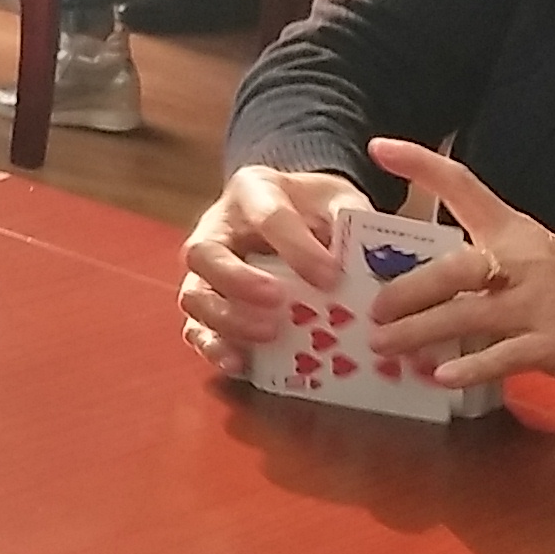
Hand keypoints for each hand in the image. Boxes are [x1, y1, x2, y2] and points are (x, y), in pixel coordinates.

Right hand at [177, 165, 353, 373]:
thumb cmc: (316, 208)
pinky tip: (239, 362)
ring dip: (227, 319)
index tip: (329, 277)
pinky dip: (213, 347)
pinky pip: (195, 327)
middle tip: (278, 303)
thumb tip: (360, 258)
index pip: (267, 216)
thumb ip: (349, 219)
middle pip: (205, 253)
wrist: (297, 214)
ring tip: (267, 334)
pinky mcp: (206, 301)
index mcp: (252, 190)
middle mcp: (216, 227)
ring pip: (194, 294)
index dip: (297, 249)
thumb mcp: (338, 198)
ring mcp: (205, 268)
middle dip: (239, 282)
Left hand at [361, 139, 554, 387]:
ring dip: (418, 332)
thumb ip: (482, 259)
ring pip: (465, 316)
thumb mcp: (532, 251)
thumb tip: (418, 278)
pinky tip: (440, 376)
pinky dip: (469, 367)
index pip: (463, 187)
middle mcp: (519, 262)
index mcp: (512, 231)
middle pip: (452, 269)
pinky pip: (501, 358)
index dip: (420, 165)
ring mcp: (535, 304)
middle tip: (373, 310)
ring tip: (384, 346)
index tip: (378, 147)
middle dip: (406, 290)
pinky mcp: (551, 343)